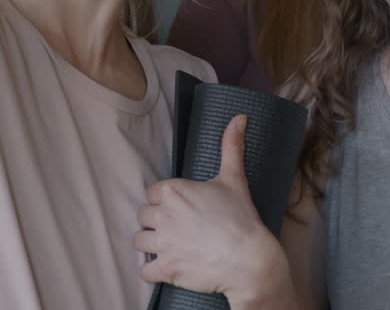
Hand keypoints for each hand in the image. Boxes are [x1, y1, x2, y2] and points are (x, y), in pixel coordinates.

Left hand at [134, 115, 293, 307]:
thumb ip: (231, 146)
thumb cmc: (242, 219)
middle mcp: (163, 215)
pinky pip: (143, 271)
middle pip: (143, 216)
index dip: (163, 202)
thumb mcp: (235, 179)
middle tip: (175, 228)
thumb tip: (239, 118)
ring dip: (150, 244)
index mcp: (174, 190)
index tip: (178, 209)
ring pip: (139, 241)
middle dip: (156, 222)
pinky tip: (162, 268)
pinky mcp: (166, 269)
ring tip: (168, 246)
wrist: (250, 260)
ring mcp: (163, 243)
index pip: (151, 193)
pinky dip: (150, 271)